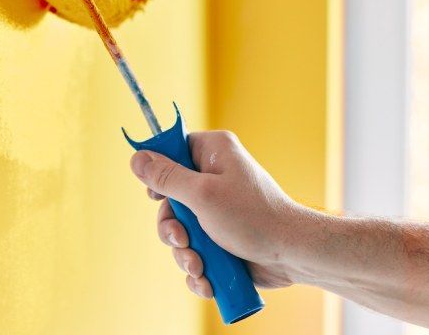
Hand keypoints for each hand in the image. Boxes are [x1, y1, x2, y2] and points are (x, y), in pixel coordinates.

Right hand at [129, 130, 307, 297]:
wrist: (292, 255)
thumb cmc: (253, 216)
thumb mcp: (202, 195)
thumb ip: (166, 177)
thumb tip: (136, 157)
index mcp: (213, 153)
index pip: (172, 150)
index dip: (159, 173)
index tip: (156, 196)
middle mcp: (213, 177)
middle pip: (169, 198)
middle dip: (172, 229)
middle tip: (182, 240)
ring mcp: (216, 209)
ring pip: (179, 230)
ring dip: (184, 253)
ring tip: (199, 266)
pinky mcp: (220, 237)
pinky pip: (194, 250)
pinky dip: (196, 267)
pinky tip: (206, 279)